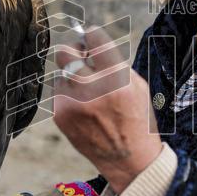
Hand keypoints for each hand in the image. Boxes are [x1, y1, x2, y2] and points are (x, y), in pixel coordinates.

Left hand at [52, 25, 162, 193]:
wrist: (128, 159)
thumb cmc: (136, 118)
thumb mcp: (137, 86)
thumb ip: (114, 63)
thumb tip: (89, 44)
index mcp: (116, 78)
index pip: (93, 37)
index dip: (92, 36)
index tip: (92, 40)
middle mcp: (92, 88)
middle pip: (65, 51)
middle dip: (75, 51)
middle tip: (83, 59)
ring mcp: (73, 103)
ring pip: (62, 73)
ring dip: (73, 78)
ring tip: (90, 95)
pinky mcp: (61, 115)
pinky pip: (59, 93)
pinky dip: (69, 96)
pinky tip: (85, 110)